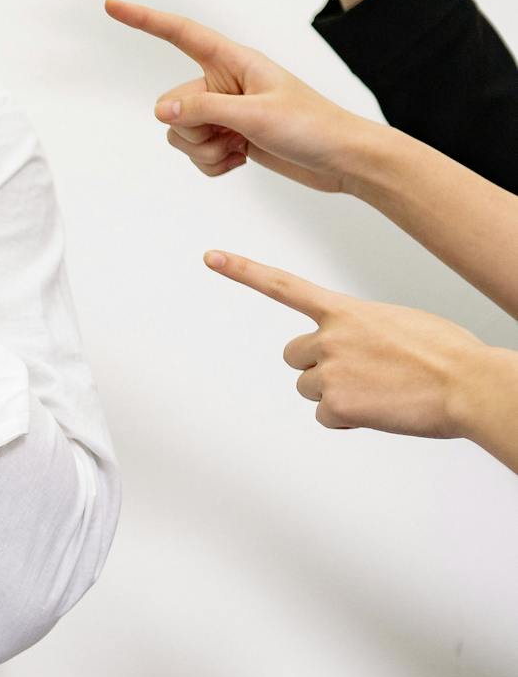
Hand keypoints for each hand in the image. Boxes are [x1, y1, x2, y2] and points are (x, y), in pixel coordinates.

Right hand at [106, 0, 374, 193]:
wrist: (341, 159)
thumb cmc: (311, 126)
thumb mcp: (255, 115)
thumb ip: (204, 111)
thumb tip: (161, 111)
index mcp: (233, 61)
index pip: (180, 34)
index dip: (144, 20)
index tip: (111, 5)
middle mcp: (224, 82)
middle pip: (173, 105)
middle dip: (193, 130)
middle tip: (231, 135)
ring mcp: (225, 111)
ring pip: (181, 134)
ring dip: (204, 151)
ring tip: (241, 149)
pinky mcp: (229, 137)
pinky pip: (196, 154)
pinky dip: (213, 164)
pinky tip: (243, 159)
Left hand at [203, 248, 500, 439]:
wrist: (466, 382)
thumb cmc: (445, 354)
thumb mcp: (399, 324)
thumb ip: (363, 331)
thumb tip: (358, 353)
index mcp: (346, 311)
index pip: (284, 286)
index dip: (244, 271)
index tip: (211, 257)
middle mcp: (329, 337)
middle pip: (294, 356)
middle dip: (316, 366)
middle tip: (359, 373)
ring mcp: (330, 371)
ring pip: (308, 388)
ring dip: (334, 394)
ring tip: (378, 390)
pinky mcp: (336, 404)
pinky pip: (326, 417)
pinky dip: (348, 419)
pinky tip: (379, 409)